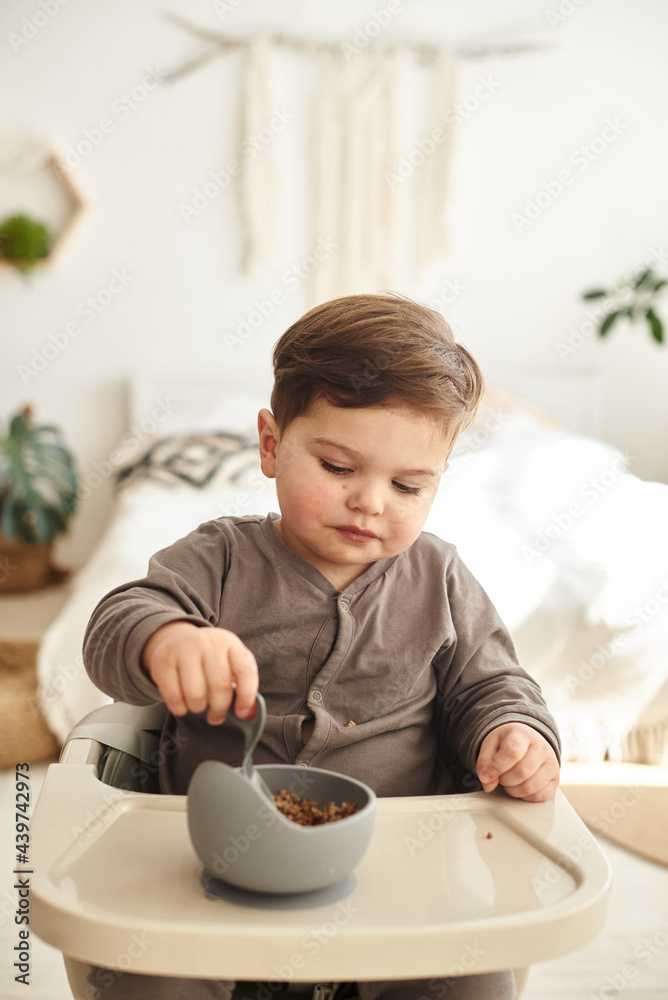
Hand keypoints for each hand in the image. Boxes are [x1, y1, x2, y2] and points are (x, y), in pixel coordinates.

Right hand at [141, 621, 257, 725]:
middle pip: (220, 686)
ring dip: (198, 709)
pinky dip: (180, 709)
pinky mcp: (163, 661)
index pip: (245, 671)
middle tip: (216, 716)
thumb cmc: (209, 658)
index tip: (241, 713)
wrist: (177, 640)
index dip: (246, 697)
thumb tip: (247, 714)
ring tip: (198, 705)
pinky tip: (183, 704)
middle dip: (219, 709)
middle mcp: (208, 643)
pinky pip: (173, 697)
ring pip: (196, 695)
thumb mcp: (229, 661)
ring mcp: (185, 649)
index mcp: (230, 643)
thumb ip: (241, 684)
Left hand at [476, 723, 559, 801]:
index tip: (486, 775)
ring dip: (513, 790)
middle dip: (504, 780)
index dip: (496, 767)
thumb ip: (485, 763)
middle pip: (521, 772)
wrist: (526, 740)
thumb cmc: (507, 742)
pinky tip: (519, 786)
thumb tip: (487, 783)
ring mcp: (551, 764)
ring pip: (530, 787)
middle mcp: (541, 747)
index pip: (512, 752)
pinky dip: (525, 797)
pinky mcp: (555, 780)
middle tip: (500, 776)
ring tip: (509, 781)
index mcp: (523, 734)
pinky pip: (539, 797)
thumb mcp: (490, 744)